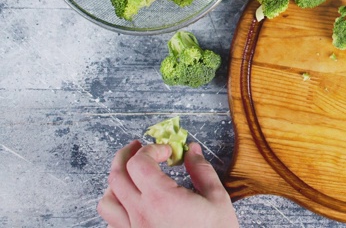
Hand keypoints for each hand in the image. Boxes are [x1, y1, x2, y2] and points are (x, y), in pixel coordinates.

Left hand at [97, 140, 238, 227]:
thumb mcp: (217, 199)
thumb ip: (201, 171)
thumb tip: (192, 151)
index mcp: (161, 199)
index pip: (139, 163)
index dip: (151, 150)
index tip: (167, 151)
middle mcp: (141, 214)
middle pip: (117, 176)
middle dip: (126, 156)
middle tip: (138, 147)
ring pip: (107, 201)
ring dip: (116, 182)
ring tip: (130, 175)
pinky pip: (112, 223)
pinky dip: (116, 208)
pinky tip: (130, 203)